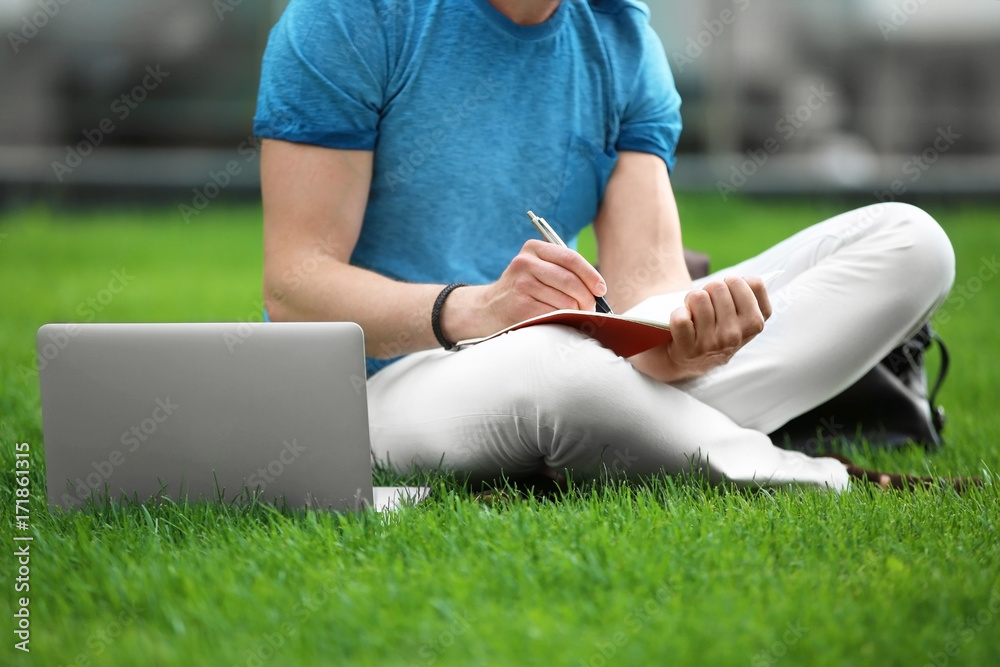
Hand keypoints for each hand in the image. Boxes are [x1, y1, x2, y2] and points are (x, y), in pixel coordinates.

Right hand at [441, 240, 605, 339]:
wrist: (486, 309)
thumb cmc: (521, 291)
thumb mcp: (536, 270)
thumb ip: (562, 270)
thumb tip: (597, 288)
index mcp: (533, 248)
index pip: (571, 258)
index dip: (591, 275)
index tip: (600, 289)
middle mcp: (525, 263)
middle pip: (571, 281)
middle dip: (586, 298)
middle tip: (589, 308)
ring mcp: (521, 284)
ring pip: (566, 301)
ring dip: (575, 312)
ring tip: (572, 315)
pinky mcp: (520, 306)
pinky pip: (554, 315)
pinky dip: (562, 320)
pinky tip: (557, 320)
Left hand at [632, 276, 772, 382]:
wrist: (690, 360)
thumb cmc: (716, 328)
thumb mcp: (740, 316)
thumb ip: (749, 295)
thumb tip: (747, 279)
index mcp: (755, 324)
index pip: (753, 283)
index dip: (735, 282)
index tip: (728, 291)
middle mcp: (736, 335)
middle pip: (719, 286)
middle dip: (709, 288)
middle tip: (705, 301)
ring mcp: (712, 343)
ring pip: (698, 298)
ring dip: (691, 299)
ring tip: (692, 309)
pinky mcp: (689, 348)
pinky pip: (681, 318)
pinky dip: (677, 314)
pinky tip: (682, 319)